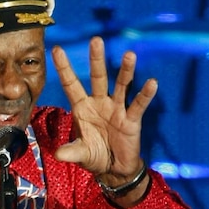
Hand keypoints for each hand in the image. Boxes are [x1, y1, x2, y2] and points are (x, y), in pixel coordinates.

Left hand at [51, 36, 157, 205]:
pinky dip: (145, 94)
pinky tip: (151, 83)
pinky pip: (138, 104)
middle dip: (96, 60)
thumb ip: (71, 151)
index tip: (57, 49)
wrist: (114, 168)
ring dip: (126, 71)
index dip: (64, 68)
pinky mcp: (131, 119)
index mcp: (82, 108)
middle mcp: (99, 103)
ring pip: (121, 85)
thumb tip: (57, 154)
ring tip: (130, 55)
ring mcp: (116, 109)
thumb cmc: (94, 156)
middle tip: (96, 40)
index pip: (71, 84)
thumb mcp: (81, 154)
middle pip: (98, 77)